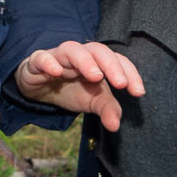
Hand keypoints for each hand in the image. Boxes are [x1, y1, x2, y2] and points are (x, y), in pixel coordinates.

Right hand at [13, 40, 145, 133]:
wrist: (38, 87)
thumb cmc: (69, 89)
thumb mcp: (91, 101)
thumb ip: (107, 109)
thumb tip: (115, 126)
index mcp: (97, 62)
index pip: (118, 60)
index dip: (130, 73)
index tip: (138, 92)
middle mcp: (81, 54)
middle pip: (98, 50)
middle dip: (111, 65)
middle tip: (121, 83)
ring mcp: (59, 56)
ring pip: (72, 50)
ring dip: (85, 61)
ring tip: (95, 76)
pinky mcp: (38, 61)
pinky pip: (42, 57)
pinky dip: (49, 62)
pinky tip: (56, 72)